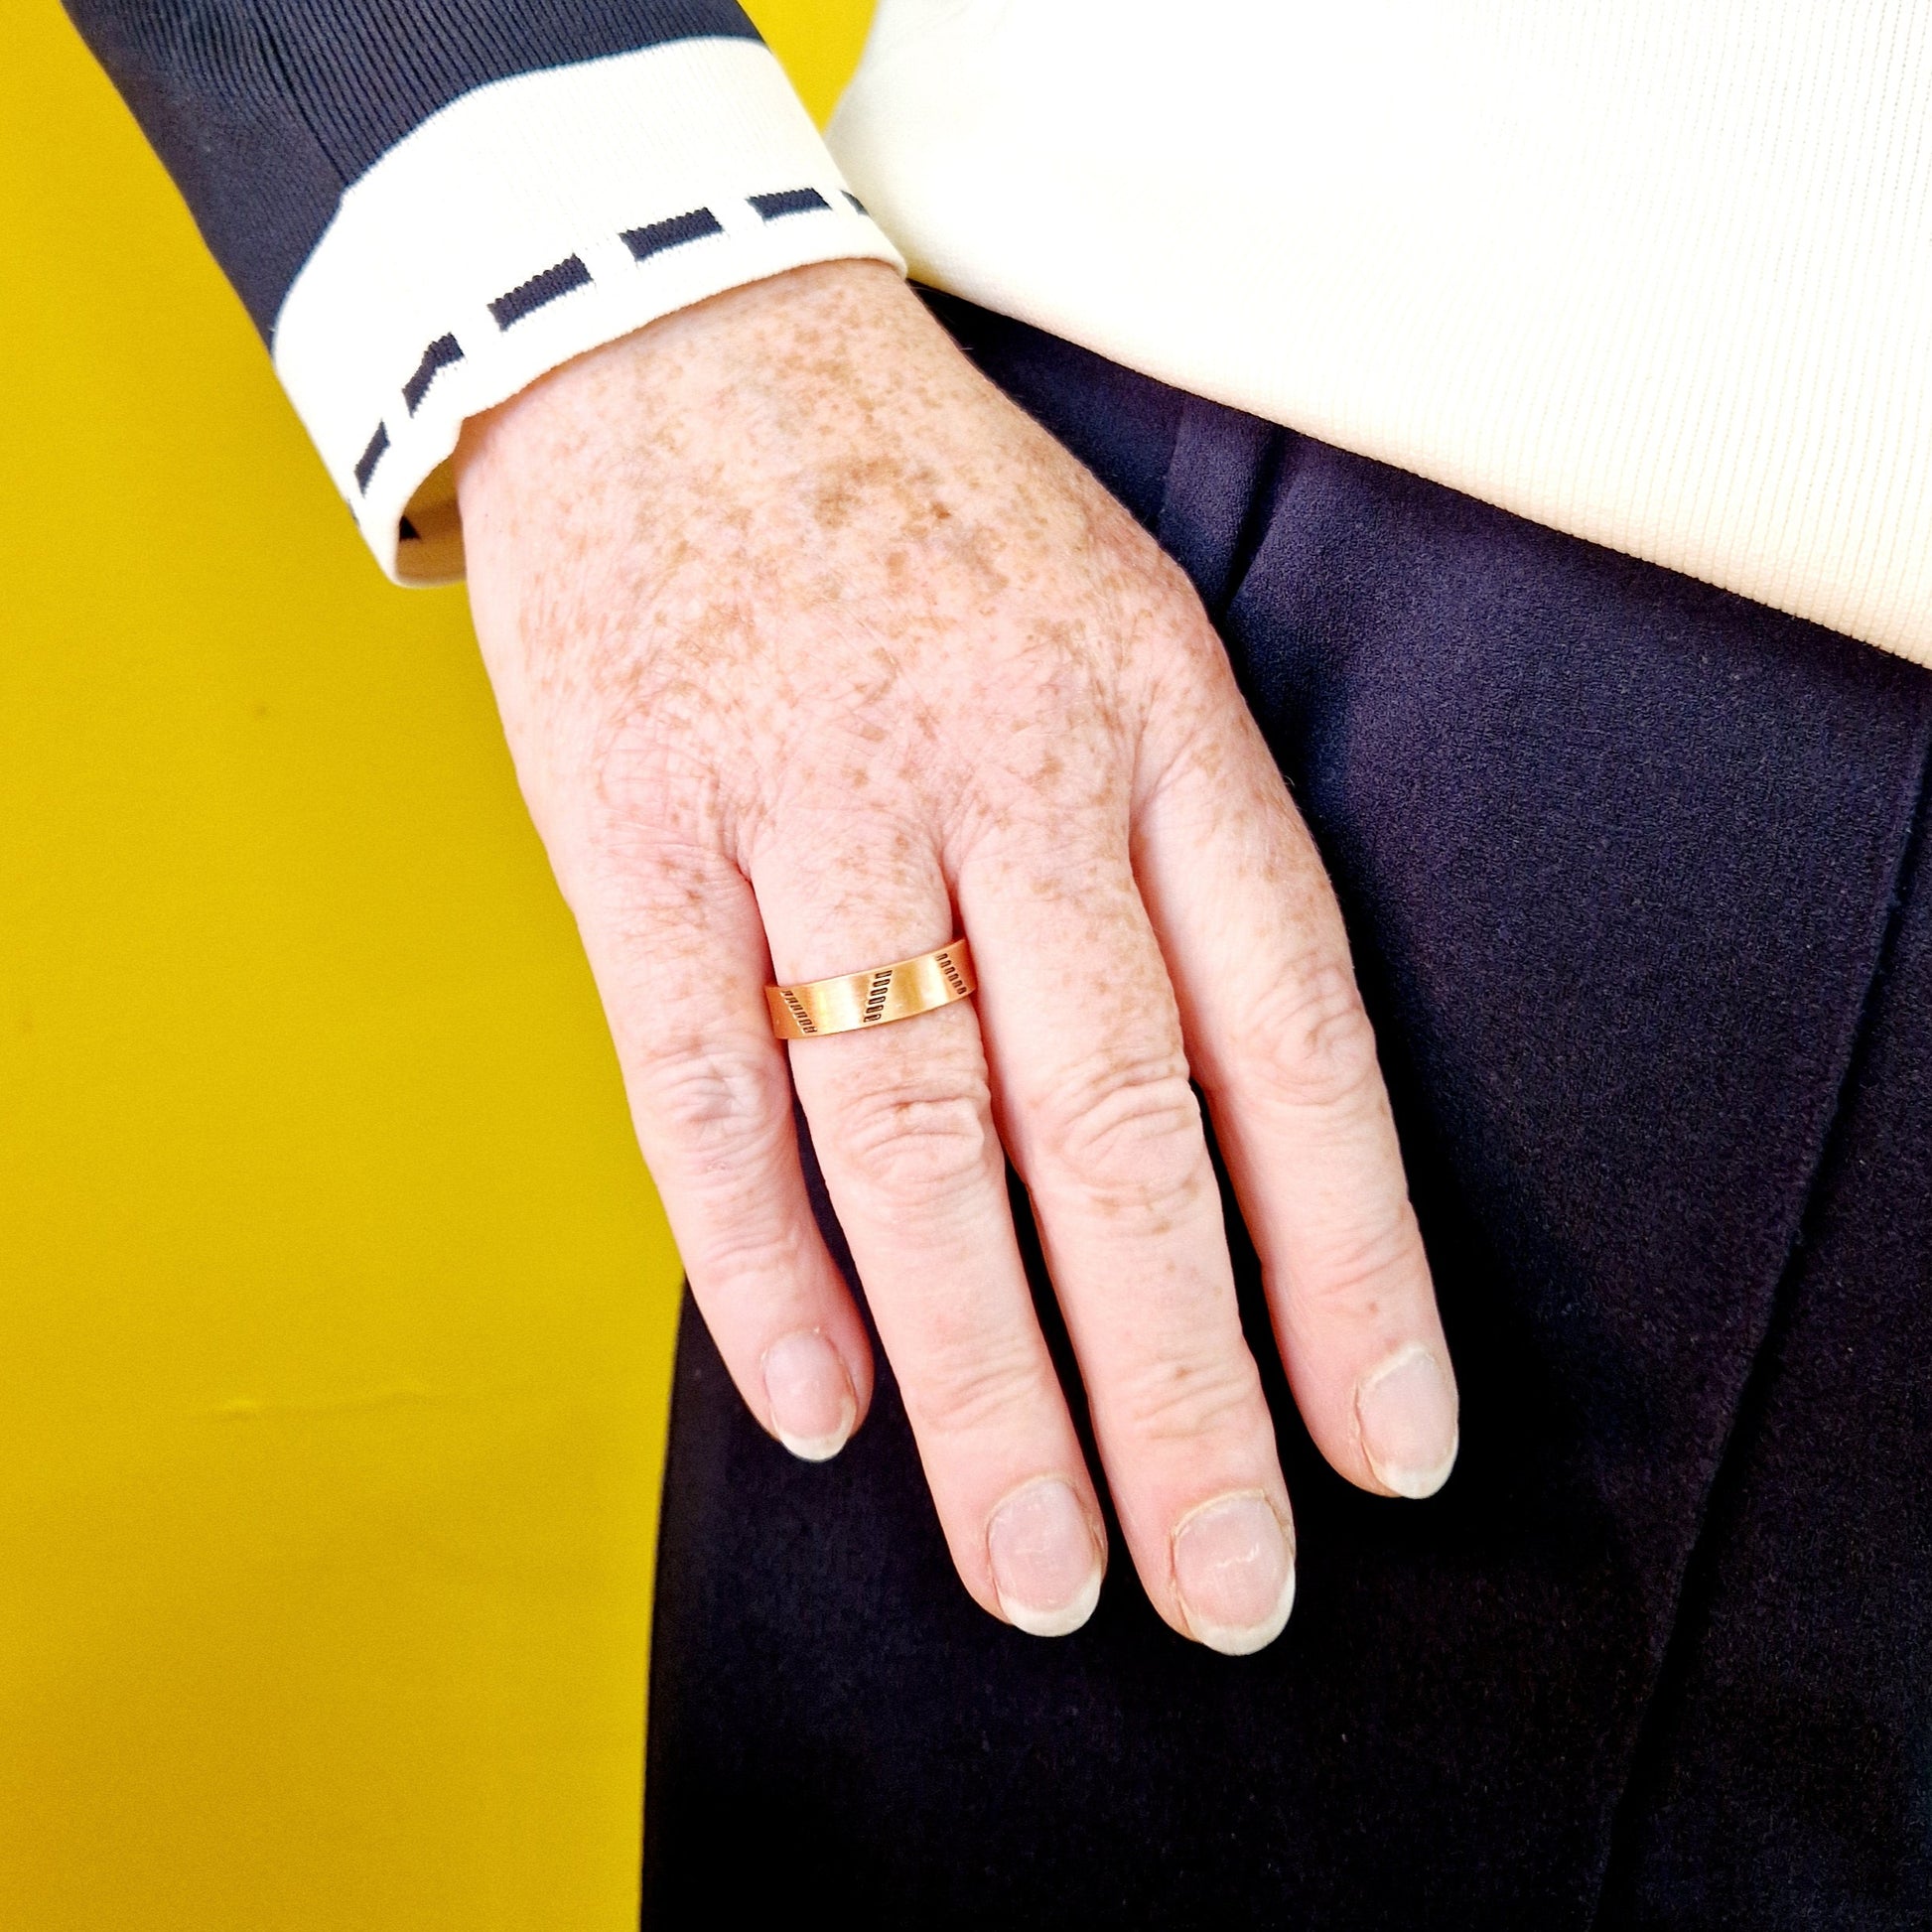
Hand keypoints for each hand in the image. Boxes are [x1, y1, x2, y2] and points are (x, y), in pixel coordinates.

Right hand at [455, 262, 1457, 1653]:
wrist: (677, 336)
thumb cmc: (924, 518)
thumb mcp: (1116, 633)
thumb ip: (1166, 872)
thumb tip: (1214, 1160)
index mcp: (1154, 716)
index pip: (1290, 1028)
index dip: (1349, 1253)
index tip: (1385, 1445)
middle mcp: (996, 766)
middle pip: (1111, 1121)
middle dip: (1181, 1380)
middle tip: (1225, 1590)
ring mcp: (802, 797)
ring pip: (912, 1137)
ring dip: (983, 1375)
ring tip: (1040, 1564)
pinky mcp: (629, 826)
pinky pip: (697, 1082)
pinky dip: (758, 1264)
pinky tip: (826, 1413)